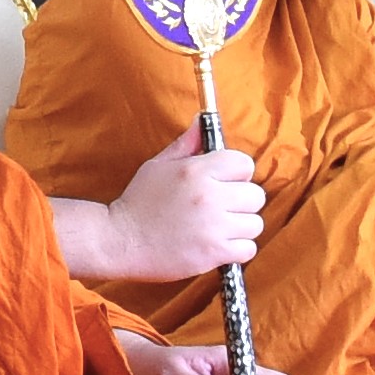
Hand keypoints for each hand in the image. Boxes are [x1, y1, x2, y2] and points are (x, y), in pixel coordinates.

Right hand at [71, 131, 265, 283]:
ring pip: (255, 223)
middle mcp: (209, 196)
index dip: (237, 174)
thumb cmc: (138, 202)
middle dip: (241, 201)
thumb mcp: (158, 165)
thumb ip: (186, 144)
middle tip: (221, 208)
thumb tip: (202, 122)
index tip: (224, 183)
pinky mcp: (213, 252)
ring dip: (241, 227)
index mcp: (196, 171)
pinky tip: (218, 245)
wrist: (120, 240)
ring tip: (219, 228)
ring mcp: (213, 226)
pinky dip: (237, 249)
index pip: (245, 164)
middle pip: (255, 195)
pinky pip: (248, 249)